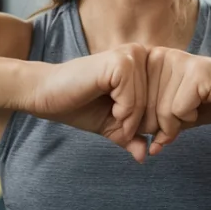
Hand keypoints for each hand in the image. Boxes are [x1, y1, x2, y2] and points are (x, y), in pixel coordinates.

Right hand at [27, 43, 149, 161]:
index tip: (133, 129)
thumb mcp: (112, 125)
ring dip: (131, 119)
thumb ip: (131, 137)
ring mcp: (131, 56)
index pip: (165, 100)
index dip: (153, 123)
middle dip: (142, 123)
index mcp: (144, 65)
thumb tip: (146, 155)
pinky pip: (133, 98)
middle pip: (159, 102)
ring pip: (147, 101)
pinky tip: (109, 108)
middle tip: (120, 124)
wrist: (45, 94)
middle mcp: (141, 54)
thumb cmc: (78, 106)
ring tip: (113, 116)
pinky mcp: (119, 62)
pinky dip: (123, 112)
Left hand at [143, 47, 210, 153]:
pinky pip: (177, 111)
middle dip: (160, 128)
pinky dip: (190, 119)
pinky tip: (206, 106)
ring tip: (197, 112)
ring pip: (160, 112)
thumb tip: (146, 149)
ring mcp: (179, 63)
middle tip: (182, 126)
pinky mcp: (197, 74)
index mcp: (156, 61)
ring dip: (178, 124)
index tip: (160, 133)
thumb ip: (164, 125)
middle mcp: (163, 56)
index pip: (133, 103)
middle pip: (144, 109)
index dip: (145, 125)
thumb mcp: (187, 114)